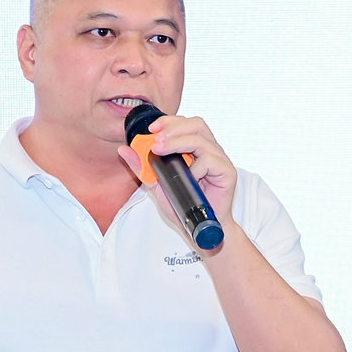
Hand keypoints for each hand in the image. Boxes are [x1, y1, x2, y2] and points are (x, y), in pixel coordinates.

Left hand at [118, 113, 237, 231]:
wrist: (199, 229)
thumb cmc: (182, 206)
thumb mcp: (156, 185)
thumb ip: (142, 168)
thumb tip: (123, 150)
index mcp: (196, 149)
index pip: (186, 124)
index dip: (169, 121)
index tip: (151, 129)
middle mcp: (210, 150)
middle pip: (196, 124)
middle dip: (174, 127)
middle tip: (156, 139)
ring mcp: (220, 160)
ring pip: (201, 139)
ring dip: (178, 141)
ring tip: (161, 150)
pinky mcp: (227, 172)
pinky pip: (209, 160)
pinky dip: (195, 167)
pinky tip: (189, 178)